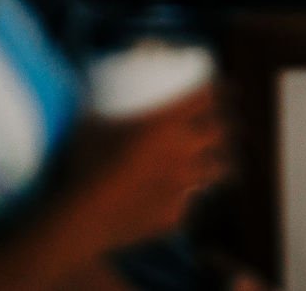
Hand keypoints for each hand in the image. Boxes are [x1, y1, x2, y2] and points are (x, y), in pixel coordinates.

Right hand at [66, 90, 229, 251]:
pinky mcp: (175, 214)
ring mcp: (182, 184)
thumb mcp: (86, 123)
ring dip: (221, 162)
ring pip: (218, 168)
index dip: (221, 91)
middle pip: (222, 132)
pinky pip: (190, 201)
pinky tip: (186, 197)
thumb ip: (94, 103)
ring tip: (221, 162)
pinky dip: (190, 197)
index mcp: (166, 122)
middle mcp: (182, 150)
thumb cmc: (80, 164)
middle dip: (228, 126)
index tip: (226, 90)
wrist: (77, 219)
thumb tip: (88, 86)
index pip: (207, 98)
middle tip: (224, 125)